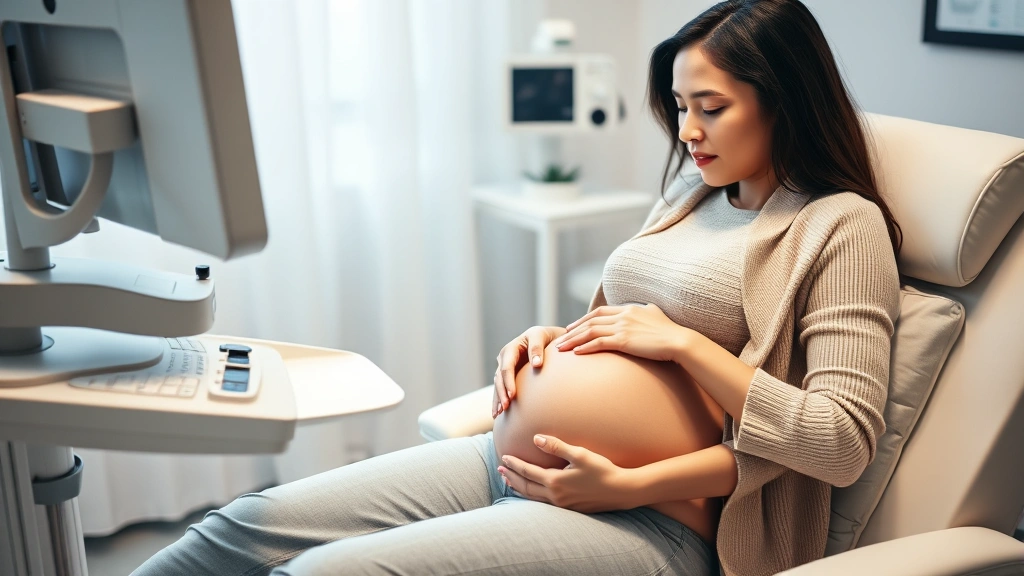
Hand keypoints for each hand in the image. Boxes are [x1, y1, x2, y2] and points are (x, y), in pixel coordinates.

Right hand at [493, 325, 566, 417]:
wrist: (546, 337)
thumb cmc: (544, 336)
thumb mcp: (540, 336)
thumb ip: (537, 348)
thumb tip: (536, 364)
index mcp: (510, 349)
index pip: (507, 368)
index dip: (508, 382)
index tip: (513, 396)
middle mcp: (504, 359)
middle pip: (499, 378)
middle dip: (501, 394)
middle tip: (505, 408)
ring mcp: (504, 368)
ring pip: (498, 385)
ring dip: (498, 399)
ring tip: (498, 414)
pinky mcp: (508, 376)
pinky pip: (501, 389)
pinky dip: (499, 400)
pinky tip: (497, 413)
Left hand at [498, 435, 637, 512]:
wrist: (621, 491)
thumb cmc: (602, 470)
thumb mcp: (580, 454)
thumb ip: (557, 446)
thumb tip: (536, 439)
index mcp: (555, 481)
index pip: (528, 472)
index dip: (514, 464)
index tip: (504, 457)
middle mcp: (555, 496)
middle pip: (526, 487)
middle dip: (512, 477)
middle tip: (500, 469)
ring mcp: (562, 505)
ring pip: (533, 498)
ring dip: (519, 488)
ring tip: (509, 481)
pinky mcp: (569, 508)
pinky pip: (543, 503)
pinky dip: (532, 497)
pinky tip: (532, 493)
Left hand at [552, 304, 689, 361]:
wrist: (679, 341)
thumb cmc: (671, 331)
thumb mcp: (657, 314)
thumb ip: (648, 310)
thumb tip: (648, 307)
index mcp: (629, 309)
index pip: (600, 312)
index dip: (584, 319)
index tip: (573, 326)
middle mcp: (623, 315)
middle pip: (591, 321)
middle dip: (573, 330)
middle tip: (561, 337)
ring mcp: (623, 327)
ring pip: (591, 331)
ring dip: (574, 339)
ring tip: (561, 348)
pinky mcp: (624, 340)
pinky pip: (599, 343)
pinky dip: (586, 347)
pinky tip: (576, 353)